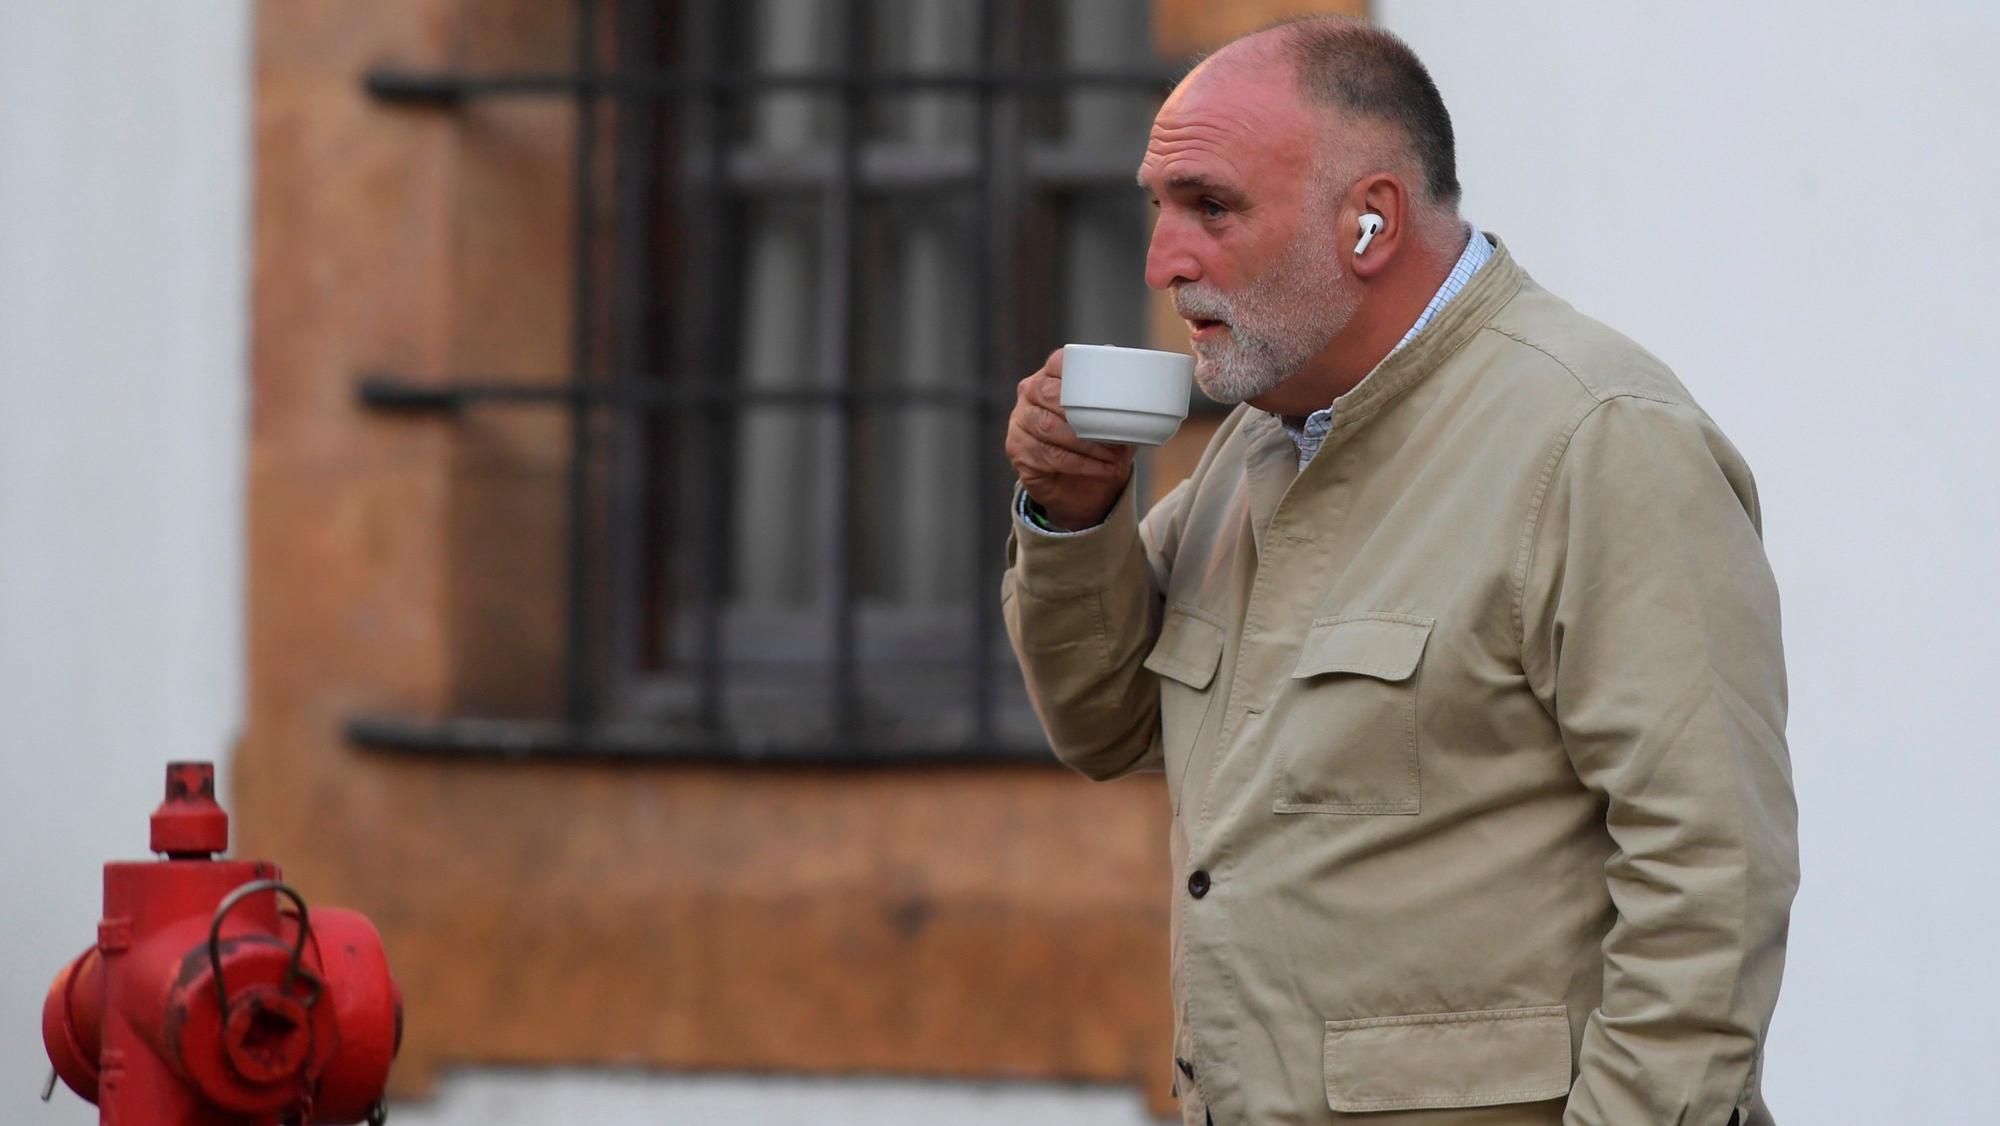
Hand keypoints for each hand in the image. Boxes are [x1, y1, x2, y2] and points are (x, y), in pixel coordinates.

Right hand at [1005, 347, 1134, 529]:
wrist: (1078, 483)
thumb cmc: (1095, 439)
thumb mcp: (1111, 418)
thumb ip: (1118, 398)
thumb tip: (1138, 385)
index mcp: (1052, 375)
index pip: (1058, 362)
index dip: (1076, 370)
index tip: (1100, 385)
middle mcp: (1030, 393)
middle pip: (1049, 394)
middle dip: (1084, 414)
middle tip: (1114, 432)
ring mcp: (1020, 421)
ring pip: (1048, 427)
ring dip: (1086, 444)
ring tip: (1115, 456)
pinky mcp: (1018, 449)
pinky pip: (1048, 456)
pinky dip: (1081, 464)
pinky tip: (1102, 469)